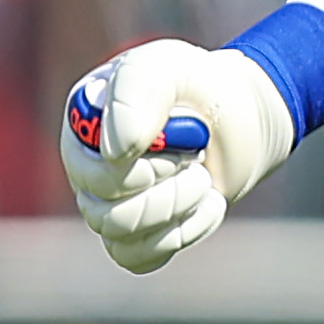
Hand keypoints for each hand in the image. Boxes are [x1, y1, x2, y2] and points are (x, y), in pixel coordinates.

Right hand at [59, 40, 294, 272]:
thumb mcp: (172, 66)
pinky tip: (209, 200)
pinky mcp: (138, 235)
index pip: (88, 170)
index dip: (138, 164)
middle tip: (196, 150)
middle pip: (103, 211)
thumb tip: (115, 153)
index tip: (176, 132)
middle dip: (165, 180)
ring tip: (202, 175)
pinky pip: (141, 258)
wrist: (240, 117)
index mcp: (82, 126)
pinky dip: (186, 230)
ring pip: (122, 234)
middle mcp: (87, 168)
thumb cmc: (198, 86)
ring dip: (177, 204)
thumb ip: (139, 90)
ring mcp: (109, 205)